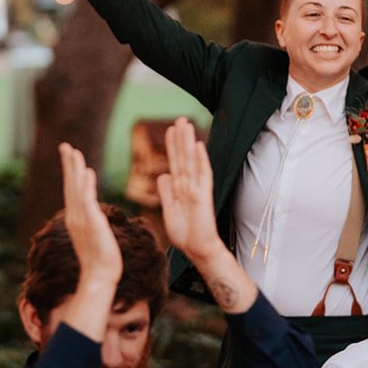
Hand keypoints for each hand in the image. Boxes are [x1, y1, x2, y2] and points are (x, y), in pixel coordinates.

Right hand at [59, 142, 121, 285]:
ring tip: (74, 152)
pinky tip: (88, 172)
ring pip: (77, 190)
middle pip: (70, 186)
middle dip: (69, 165)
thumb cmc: (100, 260)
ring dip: (75, 170)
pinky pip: (88, 201)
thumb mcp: (94, 236)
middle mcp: (75, 217)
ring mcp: (82, 220)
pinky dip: (87, 186)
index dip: (71, 172)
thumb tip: (92, 216)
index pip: (72, 190)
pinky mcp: (92, 224)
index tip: (70, 156)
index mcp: (76, 218)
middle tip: (65, 146)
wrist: (100, 276)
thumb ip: (91, 223)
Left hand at [157, 118, 219, 259]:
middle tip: (180, 118)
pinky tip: (199, 146)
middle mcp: (189, 185)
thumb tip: (163, 175)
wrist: (197, 249)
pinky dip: (201, 160)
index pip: (175, 162)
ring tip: (186, 125)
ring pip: (192, 161)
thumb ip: (166, 193)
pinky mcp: (203, 197)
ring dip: (189, 143)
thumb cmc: (185, 233)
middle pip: (184, 157)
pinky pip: (203, 176)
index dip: (172, 146)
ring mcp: (197, 189)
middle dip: (181, 138)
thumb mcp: (169, 211)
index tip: (169, 129)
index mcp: (180, 188)